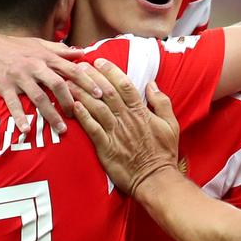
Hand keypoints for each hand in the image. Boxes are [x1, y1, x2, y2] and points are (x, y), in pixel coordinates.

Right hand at [0, 28, 100, 133]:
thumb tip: (81, 52)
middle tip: (81, 116)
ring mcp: (19, 77)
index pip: (71, 69)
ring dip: (51, 114)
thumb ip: (59, 50)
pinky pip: (13, 104)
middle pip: (58, 85)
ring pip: (39, 97)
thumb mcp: (37, 43)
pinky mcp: (4, 86)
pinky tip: (26, 130)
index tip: (100, 94)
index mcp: (44, 57)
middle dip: (71, 101)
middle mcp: (34, 66)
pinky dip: (19, 117)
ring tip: (61, 129)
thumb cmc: (12, 46)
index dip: (87, 81)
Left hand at [69, 60, 179, 196]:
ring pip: (97, 108)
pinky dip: (83, 116)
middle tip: (79, 66)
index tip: (99, 61)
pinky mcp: (106, 148)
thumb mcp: (171, 124)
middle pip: (107, 92)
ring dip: (82, 93)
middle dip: (92, 77)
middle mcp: (127, 119)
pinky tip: (73, 106)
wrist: (156, 179)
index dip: (111, 71)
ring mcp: (116, 133)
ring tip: (69, 82)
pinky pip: (92, 129)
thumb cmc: (163, 153)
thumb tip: (152, 84)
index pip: (124, 85)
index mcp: (141, 112)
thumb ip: (162, 102)